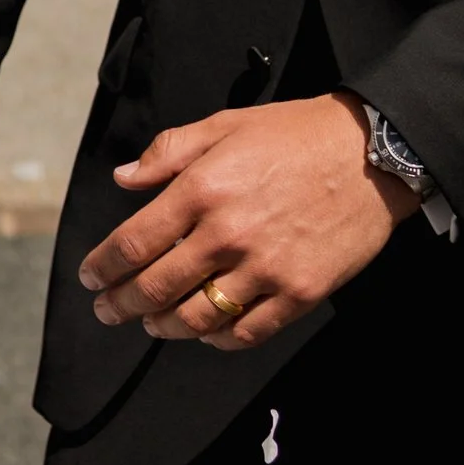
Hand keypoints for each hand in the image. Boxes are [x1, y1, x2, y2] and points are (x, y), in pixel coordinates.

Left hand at [80, 91, 415, 349]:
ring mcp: (265, 269)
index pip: (135, 243)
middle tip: (107, 310)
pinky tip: (205, 333)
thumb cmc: (296, 134)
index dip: (104, 266)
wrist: (372, 154)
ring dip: (163, 326)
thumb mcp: (225, 125)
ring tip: (150, 323)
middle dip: (122, 304)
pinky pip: (246, 331)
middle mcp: (228, 234)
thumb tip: (124, 179)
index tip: (91, 276)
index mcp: (203, 189)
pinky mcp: (299, 293)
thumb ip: (168, 152)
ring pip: (196, 317)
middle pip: (156, 287)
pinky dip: (217, 339)